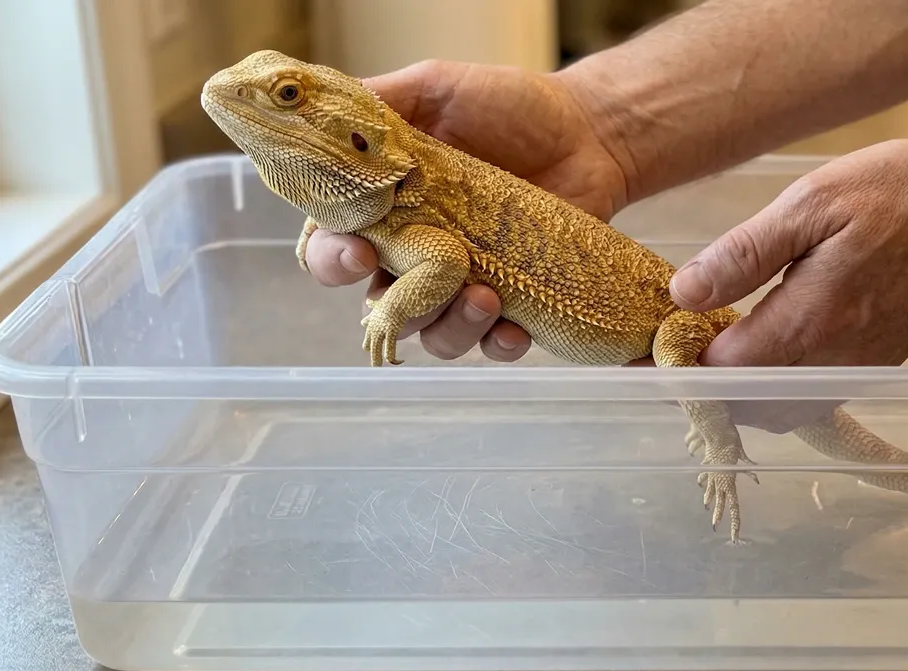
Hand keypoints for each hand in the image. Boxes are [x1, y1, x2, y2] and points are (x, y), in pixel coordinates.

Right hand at [303, 60, 628, 361]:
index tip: (359, 252)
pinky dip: (497, 344)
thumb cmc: (509, 106)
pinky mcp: (513, 301)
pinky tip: (513, 329)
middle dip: (392, 309)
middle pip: (377, 307)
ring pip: (432, 334)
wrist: (588, 130)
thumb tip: (320, 112)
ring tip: (484, 297)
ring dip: (449, 326)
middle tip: (425, 282)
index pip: (330, 246)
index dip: (332, 259)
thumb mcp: (436, 88)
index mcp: (382, 208)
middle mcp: (414, 254)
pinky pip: (492, 344)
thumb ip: (378, 103)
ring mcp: (462, 283)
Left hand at [665, 138, 907, 431]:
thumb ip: (745, 253)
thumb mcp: (815, 202)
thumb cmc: (907, 194)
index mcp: (809, 323)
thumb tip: (683, 293)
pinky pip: (812, 399)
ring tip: (715, 344)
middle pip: (745, 406)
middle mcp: (833, 362)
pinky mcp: (877, 366)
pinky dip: (776, 388)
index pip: (720, 371)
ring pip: (779, 411)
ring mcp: (858, 370)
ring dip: (740, 391)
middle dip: (704, 385)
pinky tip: (765, 345)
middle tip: (675, 346)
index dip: (677, 362)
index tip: (650, 344)